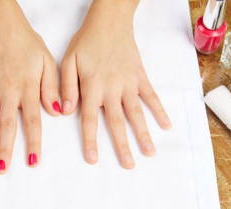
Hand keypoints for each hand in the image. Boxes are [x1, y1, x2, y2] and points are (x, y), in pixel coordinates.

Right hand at [0, 0, 60, 172]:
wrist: (3, 24)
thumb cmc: (28, 45)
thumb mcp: (48, 63)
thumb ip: (52, 88)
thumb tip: (58, 113)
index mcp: (29, 88)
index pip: (32, 121)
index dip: (33, 142)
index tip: (32, 162)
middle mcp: (9, 91)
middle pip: (7, 125)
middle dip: (4, 148)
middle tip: (1, 169)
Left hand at [61, 0, 170, 168]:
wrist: (110, 21)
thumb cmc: (86, 41)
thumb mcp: (68, 60)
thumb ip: (67, 86)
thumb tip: (64, 111)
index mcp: (92, 86)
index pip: (90, 119)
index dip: (91, 141)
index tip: (93, 160)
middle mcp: (112, 88)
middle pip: (118, 122)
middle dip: (123, 146)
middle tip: (129, 165)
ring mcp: (129, 83)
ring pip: (137, 113)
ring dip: (144, 134)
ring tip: (150, 153)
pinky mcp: (140, 76)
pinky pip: (152, 96)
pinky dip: (159, 110)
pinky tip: (166, 125)